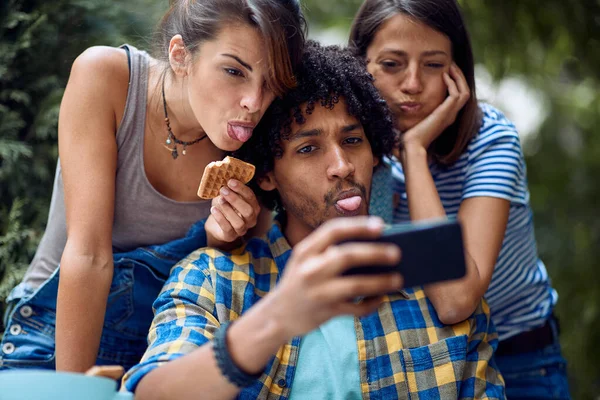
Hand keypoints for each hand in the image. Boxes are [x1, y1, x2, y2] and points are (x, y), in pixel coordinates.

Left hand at [205, 179, 260, 245]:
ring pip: (239, 223)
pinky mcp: (230, 236)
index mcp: (253, 207)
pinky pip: (228, 229)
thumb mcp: (226, 196)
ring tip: (219, 200)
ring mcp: (241, 230)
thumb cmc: (224, 207)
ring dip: (228, 210)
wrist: (215, 224)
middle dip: (236, 199)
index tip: (230, 181)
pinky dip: (220, 218)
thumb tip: (222, 175)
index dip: (242, 189)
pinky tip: (213, 209)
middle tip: (223, 190)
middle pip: (249, 211)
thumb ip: (227, 188)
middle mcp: (250, 219)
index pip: (251, 197)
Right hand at [267, 217, 402, 339]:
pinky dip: (372, 303)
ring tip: (399, 279)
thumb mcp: (305, 261)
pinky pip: (356, 308)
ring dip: (381, 282)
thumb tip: (375, 248)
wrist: (276, 315)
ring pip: (356, 285)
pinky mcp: (325, 312)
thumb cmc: (300, 282)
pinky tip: (382, 298)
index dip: (358, 226)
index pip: (333, 230)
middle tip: (398, 253)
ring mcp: (318, 292)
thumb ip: (329, 252)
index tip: (381, 225)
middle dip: (376, 253)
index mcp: (305, 251)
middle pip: (347, 255)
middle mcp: (310, 269)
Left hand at [400, 63, 469, 152]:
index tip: (447, 72)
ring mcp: (451, 115)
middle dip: (460, 78)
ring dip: (459, 78)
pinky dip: (452, 83)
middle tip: (452, 65)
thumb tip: (411, 102)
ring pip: (465, 92)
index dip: (456, 84)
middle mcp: (451, 115)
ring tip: (450, 67)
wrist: (412, 145)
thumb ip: (420, 110)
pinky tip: (444, 75)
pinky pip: (456, 94)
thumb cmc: (410, 135)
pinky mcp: (447, 113)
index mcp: (446, 117)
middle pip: (465, 92)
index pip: (458, 97)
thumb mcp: (417, 119)